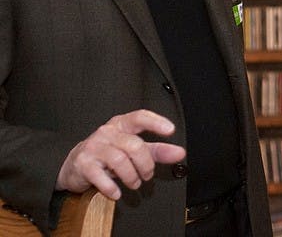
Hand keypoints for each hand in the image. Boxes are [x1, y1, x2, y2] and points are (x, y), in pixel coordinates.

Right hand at [56, 110, 186, 199]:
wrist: (74, 165)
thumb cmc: (108, 153)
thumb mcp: (134, 149)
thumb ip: (157, 151)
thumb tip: (179, 153)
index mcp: (122, 124)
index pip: (140, 117)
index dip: (156, 122)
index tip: (171, 130)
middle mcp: (107, 132)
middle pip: (134, 145)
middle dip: (146, 165)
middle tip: (147, 175)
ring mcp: (94, 147)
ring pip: (120, 160)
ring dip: (132, 177)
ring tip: (134, 183)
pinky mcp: (83, 163)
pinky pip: (100, 176)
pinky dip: (112, 188)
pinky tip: (117, 193)